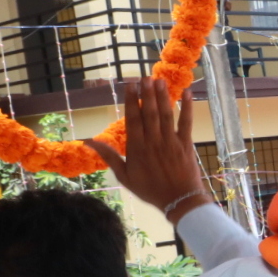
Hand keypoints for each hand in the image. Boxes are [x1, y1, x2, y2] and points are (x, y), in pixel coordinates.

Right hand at [87, 77, 209, 222]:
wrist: (178, 200)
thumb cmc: (150, 189)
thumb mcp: (124, 176)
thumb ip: (109, 156)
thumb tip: (89, 142)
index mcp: (137, 147)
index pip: (132, 119)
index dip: (131, 100)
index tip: (129, 85)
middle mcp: (153, 141)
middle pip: (149, 112)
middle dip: (146, 93)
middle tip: (144, 77)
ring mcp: (171, 141)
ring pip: (166, 114)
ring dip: (162, 96)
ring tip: (159, 80)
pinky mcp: (186, 144)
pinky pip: (187, 122)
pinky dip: (188, 108)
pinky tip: (187, 93)